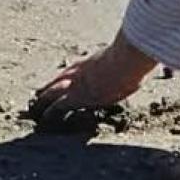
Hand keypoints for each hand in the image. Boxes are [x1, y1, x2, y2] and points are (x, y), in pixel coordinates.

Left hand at [29, 34, 156, 124]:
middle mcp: (80, 71)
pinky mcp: (76, 96)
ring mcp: (76, 83)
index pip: (74, 71)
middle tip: (39, 95)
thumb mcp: (129, 61)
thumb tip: (144, 60)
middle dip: (49, 88)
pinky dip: (50, 112)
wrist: (124, 62)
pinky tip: (44, 120)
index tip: (59, 83)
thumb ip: (131, 62)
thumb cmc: (131, 60)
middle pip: (60, 79)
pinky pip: (58, 106)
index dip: (65, 78)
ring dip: (44, 100)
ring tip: (35, 108)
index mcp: (92, 63)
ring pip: (54, 92)